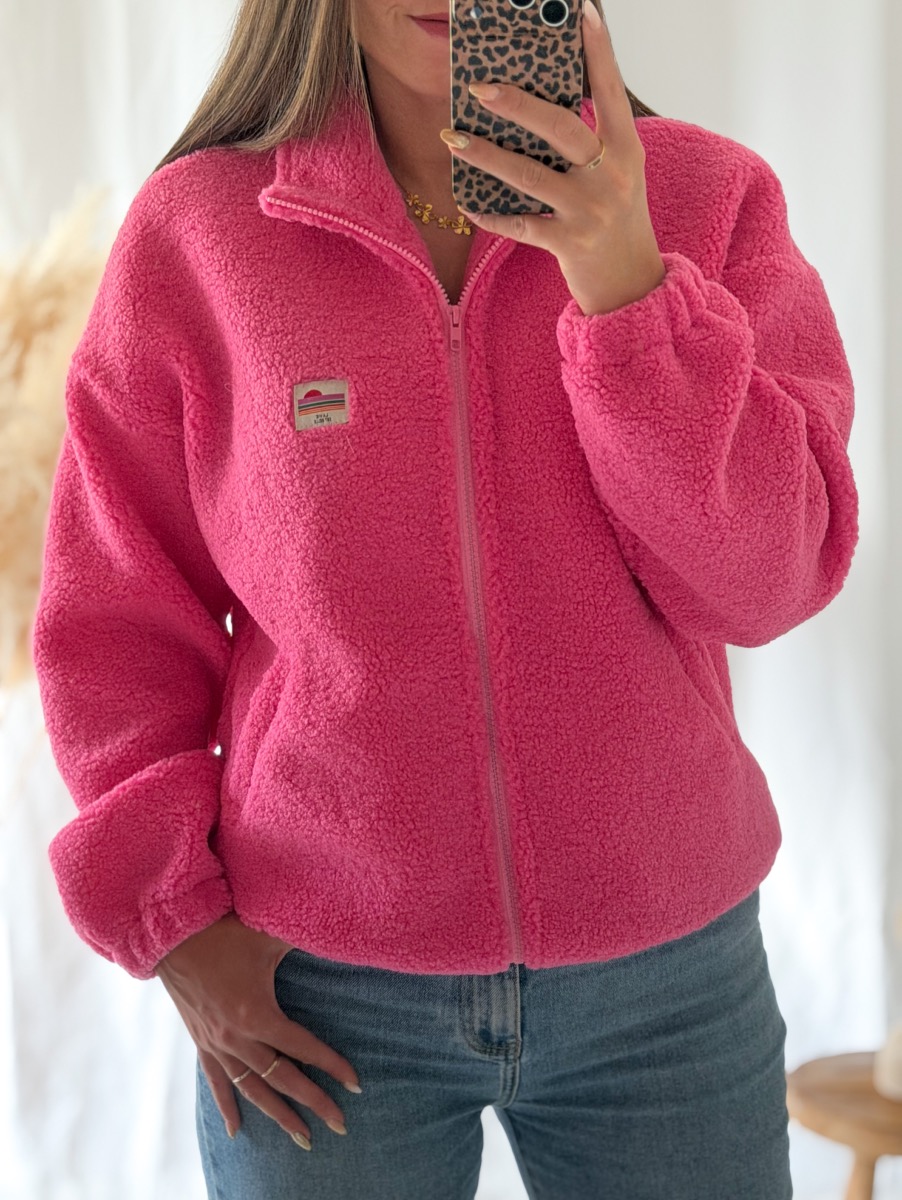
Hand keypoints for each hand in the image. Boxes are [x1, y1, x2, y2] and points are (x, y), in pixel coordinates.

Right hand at [154, 912, 361, 1146]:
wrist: (173, 935)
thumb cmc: (225, 931)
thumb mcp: (270, 936)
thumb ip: (305, 941)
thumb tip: (339, 936)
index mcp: (256, 1013)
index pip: (302, 1048)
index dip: (331, 1066)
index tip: (355, 1084)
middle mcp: (236, 1037)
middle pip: (282, 1079)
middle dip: (313, 1102)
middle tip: (339, 1124)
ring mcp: (217, 1044)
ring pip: (252, 1089)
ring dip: (278, 1114)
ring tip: (302, 1137)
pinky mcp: (202, 1042)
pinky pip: (216, 1082)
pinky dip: (227, 1107)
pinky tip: (236, 1131)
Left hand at [439, 0, 664, 316]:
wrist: (632, 287)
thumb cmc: (618, 222)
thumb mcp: (618, 174)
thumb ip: (591, 141)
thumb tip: (538, 106)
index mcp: (627, 149)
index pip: (610, 91)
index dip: (597, 51)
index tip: (580, 12)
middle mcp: (611, 176)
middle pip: (560, 128)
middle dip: (516, 104)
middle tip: (478, 87)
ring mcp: (589, 211)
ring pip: (529, 175)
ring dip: (486, 155)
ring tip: (452, 137)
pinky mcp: (568, 244)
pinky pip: (520, 225)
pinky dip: (491, 215)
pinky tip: (468, 205)